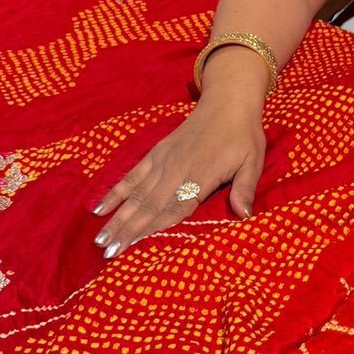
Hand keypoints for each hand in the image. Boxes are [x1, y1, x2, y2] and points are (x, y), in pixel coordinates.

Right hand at [91, 97, 265, 258]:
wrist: (227, 102)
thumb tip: (244, 215)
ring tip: (99, 238)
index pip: (174, 208)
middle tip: (107, 251)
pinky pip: (132, 176)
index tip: (133, 246)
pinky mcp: (156, 154)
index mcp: (201, 175)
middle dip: (126, 230)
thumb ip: (245, 189)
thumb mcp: (253, 161)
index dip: (153, 228)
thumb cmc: (243, 135)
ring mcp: (163, 161)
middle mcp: (176, 169)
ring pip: (136, 195)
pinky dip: (116, 192)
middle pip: (148, 206)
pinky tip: (100, 208)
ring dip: (117, 217)